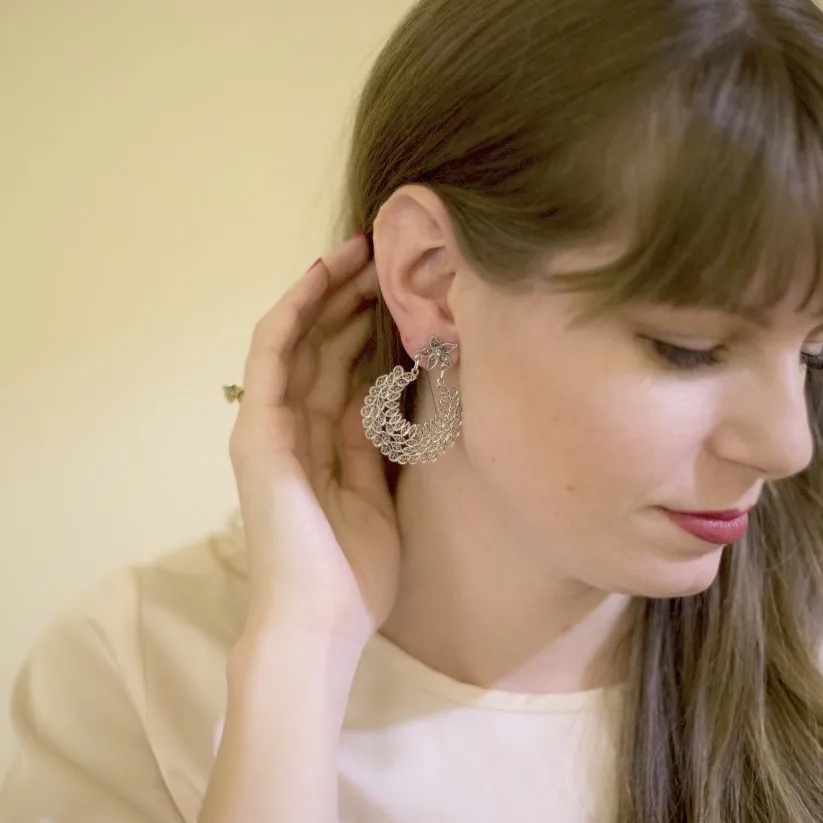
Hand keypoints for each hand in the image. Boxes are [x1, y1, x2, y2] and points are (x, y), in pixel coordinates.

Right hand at [229, 233, 399, 642]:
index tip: (399, 292)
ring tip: (364, 252)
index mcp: (317, 443)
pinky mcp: (257, 430)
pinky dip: (295, 312)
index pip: (339, 368)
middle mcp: (288, 426)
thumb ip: (369, 444)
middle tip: (387, 257)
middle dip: (351, 299)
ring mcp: (268, 425)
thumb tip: (382, 394)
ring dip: (328, 293)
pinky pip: (273, 355)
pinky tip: (322, 276)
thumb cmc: (351, 573)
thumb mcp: (374, 493)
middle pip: (320, 345)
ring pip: (296, 339)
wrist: (318, 624)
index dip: (365, 326)